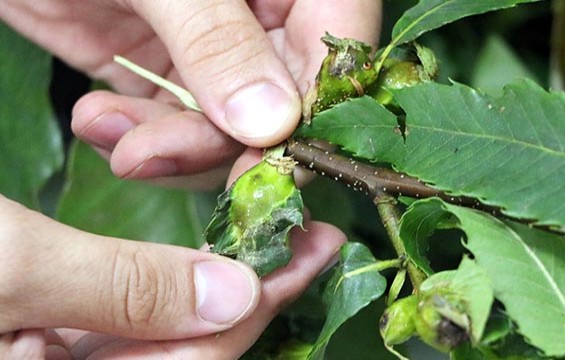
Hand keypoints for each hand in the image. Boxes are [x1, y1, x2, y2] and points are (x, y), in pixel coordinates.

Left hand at [0, 0, 381, 189]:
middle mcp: (264, 20)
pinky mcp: (166, 72)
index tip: (258, 170)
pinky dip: (134, 136)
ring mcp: (216, 51)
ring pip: (223, 131)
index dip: (305, 122)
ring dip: (165, 148)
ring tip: (106, 130)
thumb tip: (272, 125)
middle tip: (147, 156)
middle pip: (278, 112)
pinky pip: (171, 126)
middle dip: (212, 144)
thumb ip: (216, 40)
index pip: (330, 58)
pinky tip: (97, 120)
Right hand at [0, 194, 345, 358]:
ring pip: (164, 321)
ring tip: (272, 223)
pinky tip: (209, 241)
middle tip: (312, 233)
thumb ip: (125, 289)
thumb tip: (236, 293)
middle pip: (192, 343)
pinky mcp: (51, 326)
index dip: (263, 299)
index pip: (200, 358)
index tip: (316, 244)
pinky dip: (168, 268)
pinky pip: (128, 305)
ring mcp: (65, 353)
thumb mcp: (13, 269)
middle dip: (255, 283)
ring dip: (218, 269)